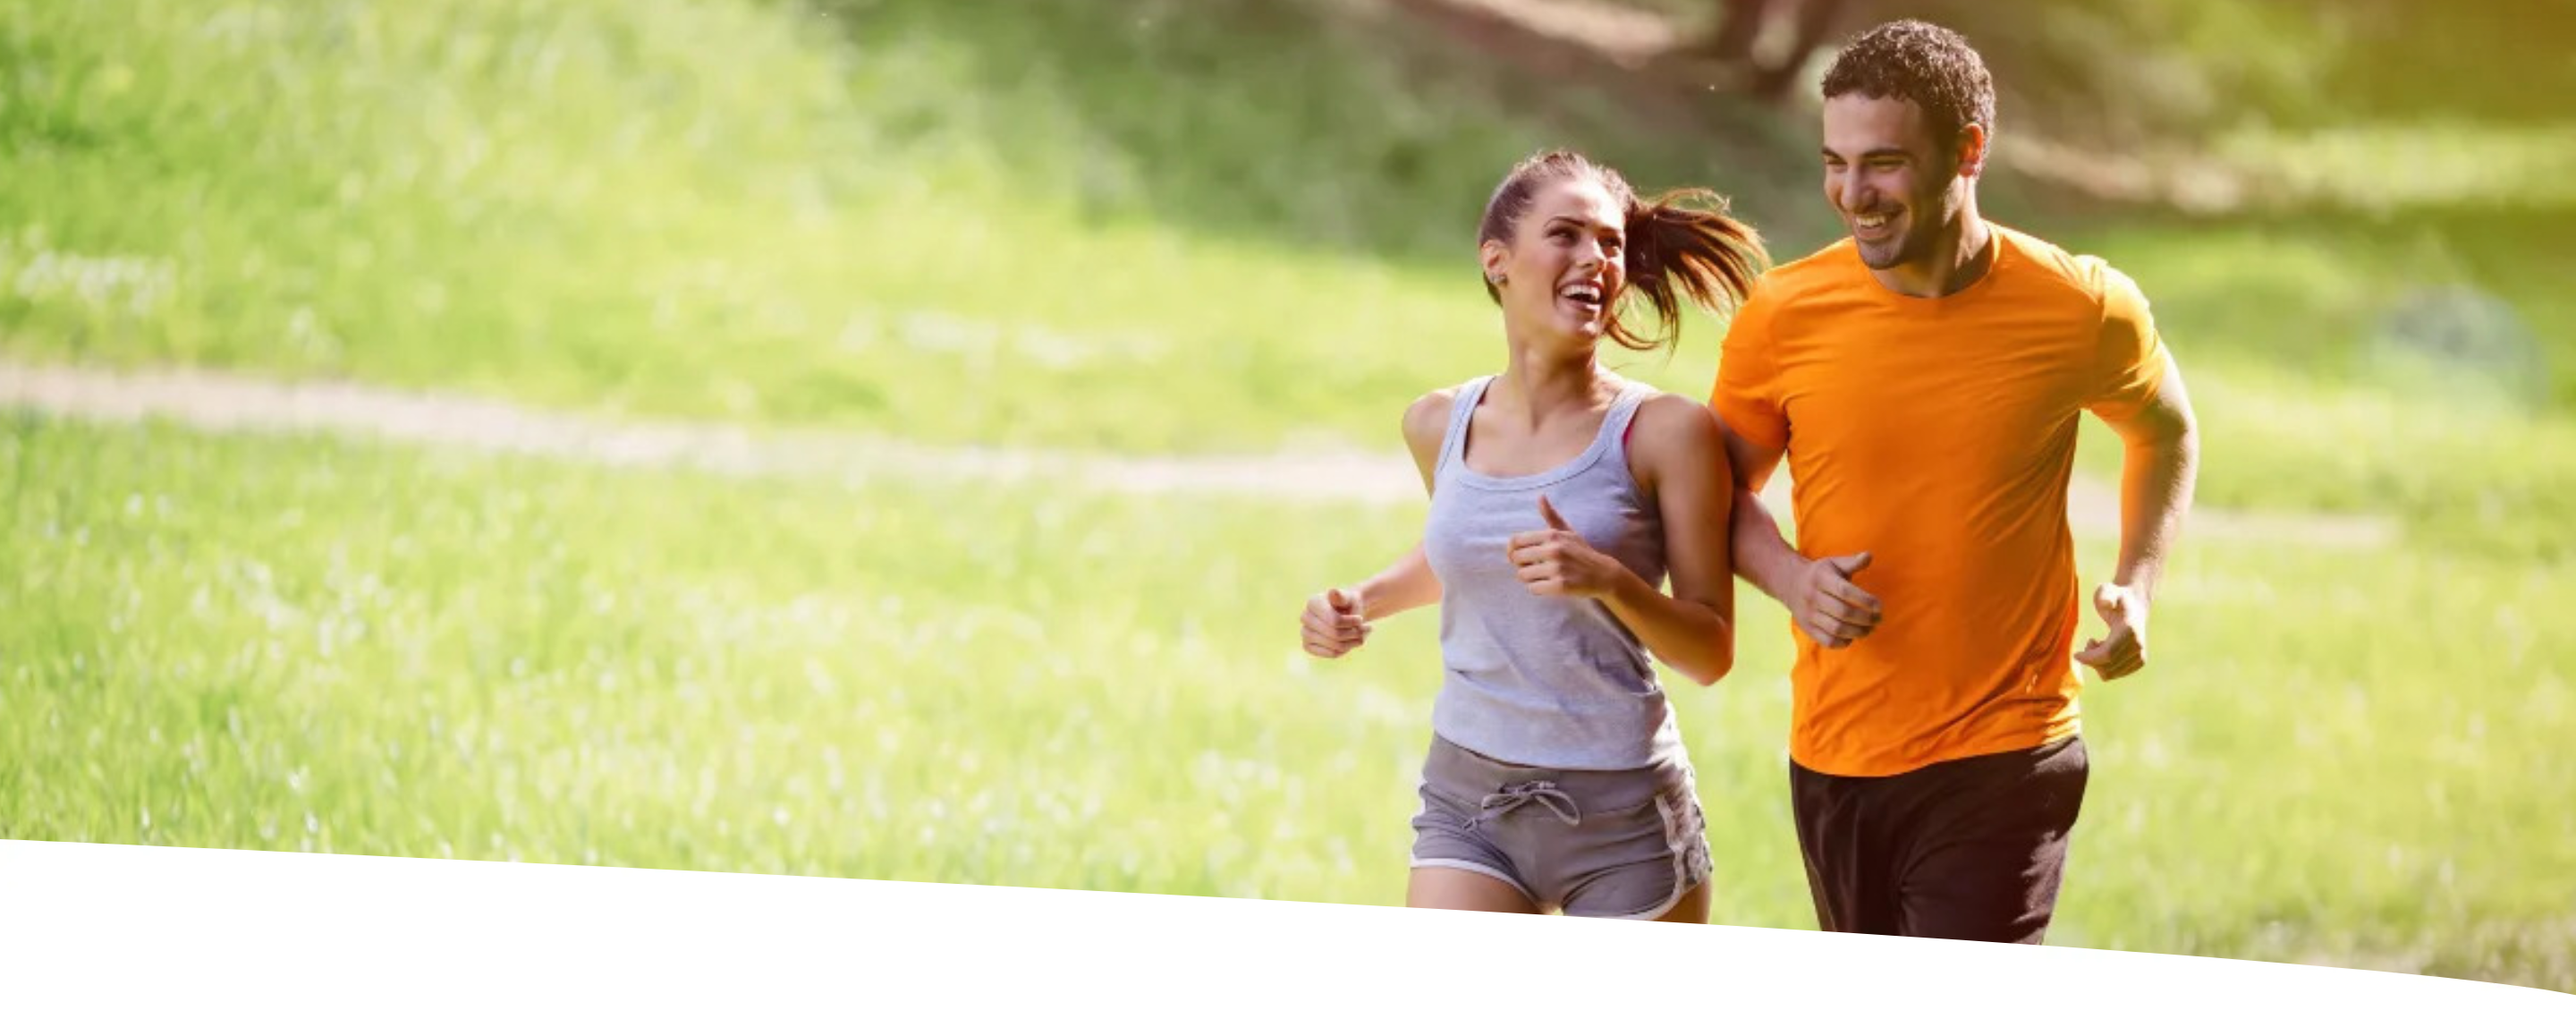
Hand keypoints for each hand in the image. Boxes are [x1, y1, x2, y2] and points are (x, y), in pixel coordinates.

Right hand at [1301, 587, 1371, 658]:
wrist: (1346, 612)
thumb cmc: (1347, 604)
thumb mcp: (1348, 597)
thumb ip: (1341, 596)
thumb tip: (1333, 592)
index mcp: (1313, 602)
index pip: (1334, 621)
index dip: (1351, 622)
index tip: (1361, 619)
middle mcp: (1305, 617)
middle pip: (1335, 634)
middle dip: (1355, 633)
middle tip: (1367, 628)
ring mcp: (1305, 633)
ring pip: (1335, 646)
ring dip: (1354, 641)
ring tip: (1362, 634)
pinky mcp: (1308, 646)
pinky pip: (1332, 654)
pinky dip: (1346, 649)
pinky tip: (1351, 641)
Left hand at [1507, 495, 1625, 598]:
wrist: (1603, 574)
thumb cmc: (1581, 552)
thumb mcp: (1568, 532)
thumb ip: (1551, 516)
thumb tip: (1540, 496)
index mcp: (1552, 535)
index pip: (1516, 540)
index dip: (1512, 550)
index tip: (1518, 556)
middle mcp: (1554, 549)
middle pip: (1516, 558)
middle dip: (1520, 565)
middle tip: (1532, 568)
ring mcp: (1557, 568)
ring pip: (1522, 575)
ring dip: (1529, 578)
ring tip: (1542, 576)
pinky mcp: (1560, 586)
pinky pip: (1533, 589)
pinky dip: (1537, 589)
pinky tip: (1548, 585)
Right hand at [1791, 551, 1879, 648]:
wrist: (1789, 583)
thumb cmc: (1819, 574)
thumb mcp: (1833, 563)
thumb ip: (1852, 562)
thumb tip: (1869, 556)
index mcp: (1820, 578)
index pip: (1845, 591)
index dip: (1865, 600)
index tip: (1879, 606)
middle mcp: (1812, 597)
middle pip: (1843, 612)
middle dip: (1865, 618)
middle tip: (1878, 619)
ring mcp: (1808, 614)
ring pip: (1837, 629)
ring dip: (1858, 632)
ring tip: (1869, 628)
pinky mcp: (1807, 628)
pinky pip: (1828, 641)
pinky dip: (1844, 642)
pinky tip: (1853, 635)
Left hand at [2074, 583, 2148, 679]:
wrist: (2134, 605)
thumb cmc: (2115, 597)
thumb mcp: (2107, 590)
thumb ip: (2104, 594)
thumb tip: (2106, 603)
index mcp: (2130, 631)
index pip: (2107, 654)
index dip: (2089, 658)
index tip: (2076, 654)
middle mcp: (2138, 646)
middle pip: (2107, 667)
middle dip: (2091, 659)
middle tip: (2090, 642)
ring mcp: (2140, 656)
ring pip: (2109, 674)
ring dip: (2097, 662)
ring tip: (2098, 643)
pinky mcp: (2139, 663)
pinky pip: (2114, 674)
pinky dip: (2105, 665)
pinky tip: (2105, 649)